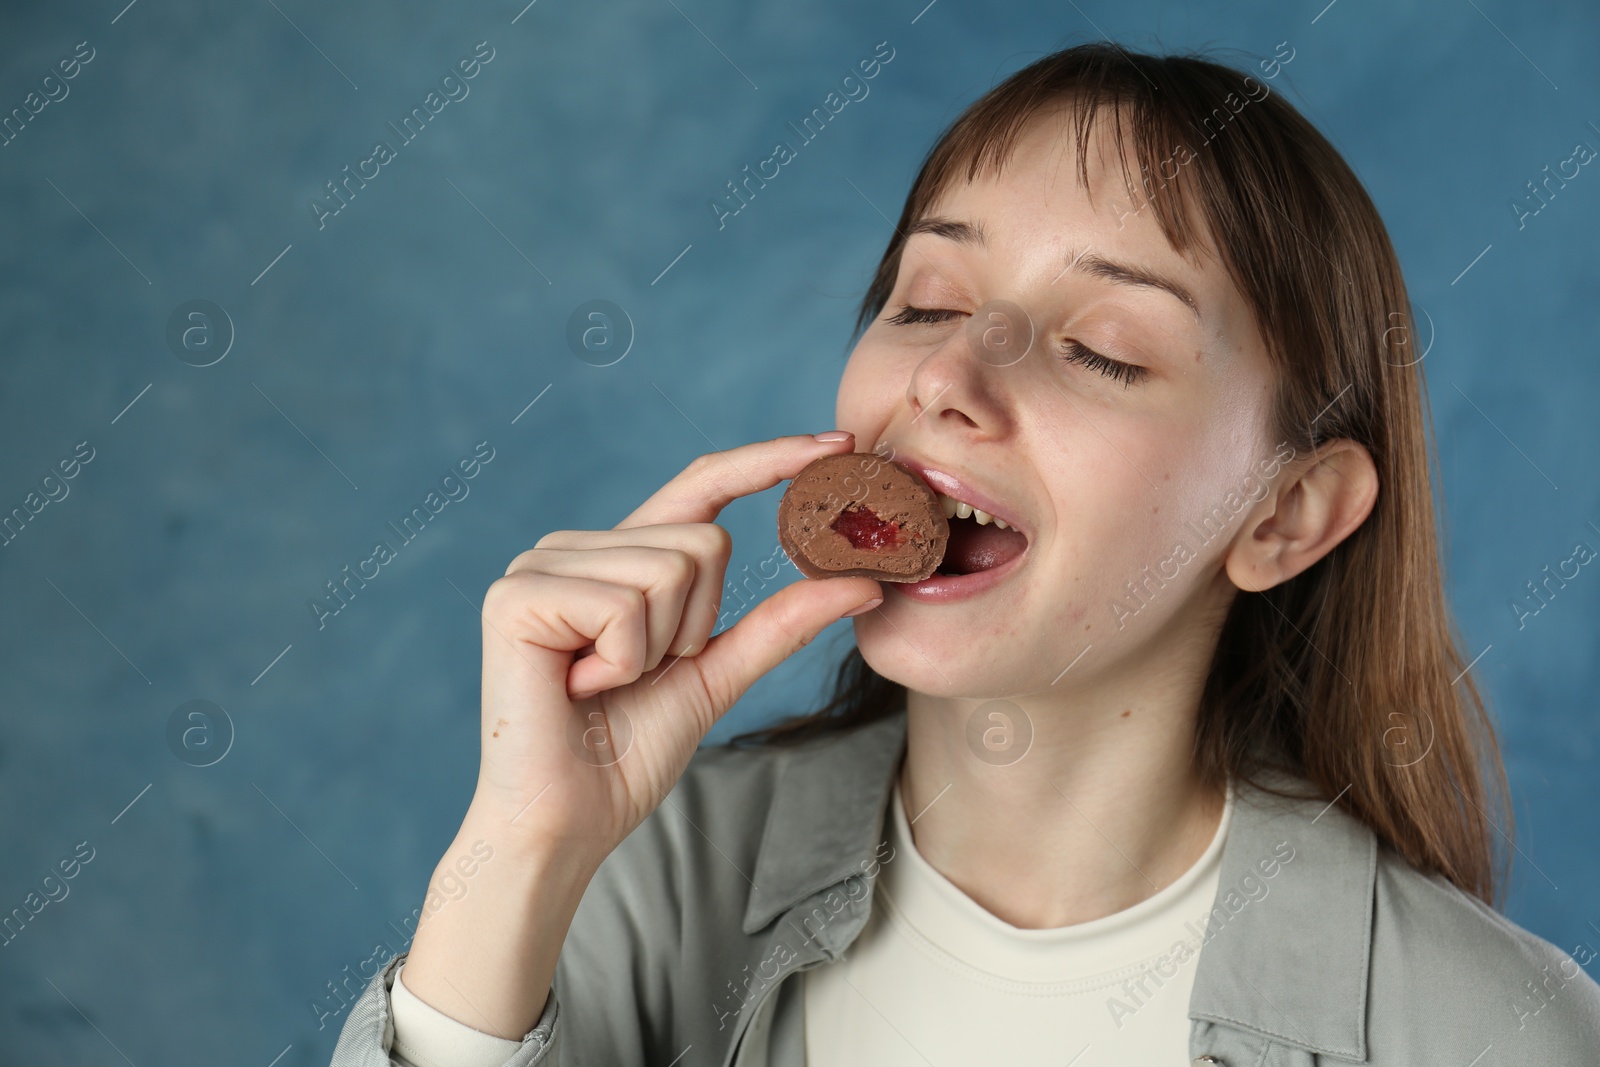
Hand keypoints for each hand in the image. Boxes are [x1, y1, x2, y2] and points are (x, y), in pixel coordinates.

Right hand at [469, 432, 882, 865]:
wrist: (566, 822)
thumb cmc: (626, 755)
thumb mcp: (717, 675)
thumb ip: (780, 624)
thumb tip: (864, 583)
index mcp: (619, 558)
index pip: (703, 485)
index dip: (770, 459)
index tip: (840, 442)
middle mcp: (575, 547)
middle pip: (703, 540)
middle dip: (696, 625)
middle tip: (640, 676)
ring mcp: (540, 564)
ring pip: (671, 569)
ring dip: (659, 648)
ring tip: (605, 684)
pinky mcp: (517, 595)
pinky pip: (625, 605)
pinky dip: (622, 661)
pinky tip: (580, 687)